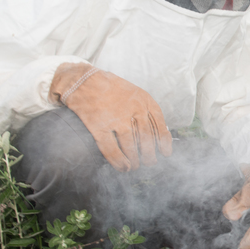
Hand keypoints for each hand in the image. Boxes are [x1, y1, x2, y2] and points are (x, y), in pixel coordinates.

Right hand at [50, 63, 172, 171]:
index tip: (166, 153)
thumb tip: (160, 131)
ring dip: (134, 161)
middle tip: (149, 162)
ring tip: (134, 166)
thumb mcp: (135, 93)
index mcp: (144, 101)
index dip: (164, 142)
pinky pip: (111, 149)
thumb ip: (147, 110)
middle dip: (149, 155)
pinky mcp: (99, 127)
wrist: (83, 80)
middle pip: (146, 139)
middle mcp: (133, 110)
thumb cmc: (111, 88)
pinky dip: (118, 161)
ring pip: (131, 147)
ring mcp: (116, 119)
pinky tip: (122, 167)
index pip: (159, 126)